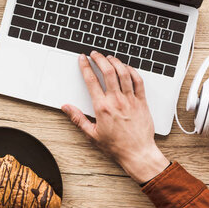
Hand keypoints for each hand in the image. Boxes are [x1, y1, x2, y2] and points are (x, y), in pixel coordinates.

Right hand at [62, 52, 169, 183]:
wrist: (138, 153)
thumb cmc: (116, 146)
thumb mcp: (92, 134)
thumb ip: (78, 118)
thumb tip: (66, 107)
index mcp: (102, 107)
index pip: (91, 80)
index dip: (85, 66)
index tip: (83, 59)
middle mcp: (116, 101)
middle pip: (108, 71)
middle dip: (100, 58)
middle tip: (95, 54)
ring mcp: (130, 100)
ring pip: (123, 73)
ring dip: (115, 62)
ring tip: (109, 57)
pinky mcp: (142, 102)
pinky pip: (138, 81)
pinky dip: (132, 71)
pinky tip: (127, 68)